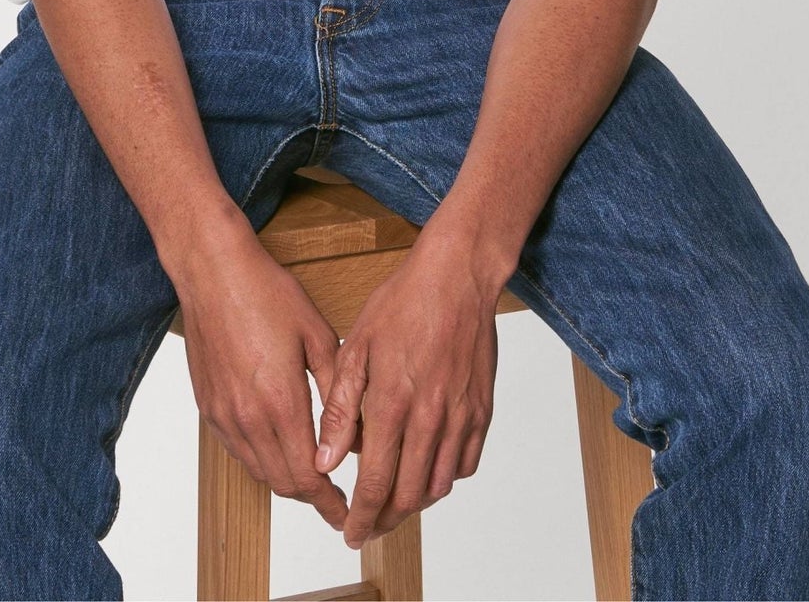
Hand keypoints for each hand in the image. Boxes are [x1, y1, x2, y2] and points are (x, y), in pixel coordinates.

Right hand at [173, 226, 350, 533]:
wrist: (213, 272)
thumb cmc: (267, 293)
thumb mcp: (317, 335)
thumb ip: (336, 391)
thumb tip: (352, 435)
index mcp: (280, 401)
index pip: (308, 476)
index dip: (329, 502)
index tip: (346, 513)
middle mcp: (248, 417)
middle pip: (283, 483)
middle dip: (312, 497)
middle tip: (336, 499)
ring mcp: (224, 415)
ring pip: (258, 471)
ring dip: (286, 480)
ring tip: (312, 476)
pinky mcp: (208, 407)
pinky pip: (238, 451)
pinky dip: (261, 460)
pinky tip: (278, 447)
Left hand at [314, 228, 500, 549]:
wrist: (457, 275)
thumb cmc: (404, 302)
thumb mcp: (357, 347)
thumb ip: (342, 409)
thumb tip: (326, 458)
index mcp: (393, 402)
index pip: (376, 482)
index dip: (362, 516)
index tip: (351, 533)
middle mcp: (431, 416)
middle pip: (410, 495)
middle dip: (386, 519)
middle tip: (370, 525)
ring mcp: (461, 414)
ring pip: (440, 484)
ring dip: (417, 502)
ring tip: (396, 500)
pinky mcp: (482, 407)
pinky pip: (467, 462)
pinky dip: (446, 476)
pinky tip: (429, 467)